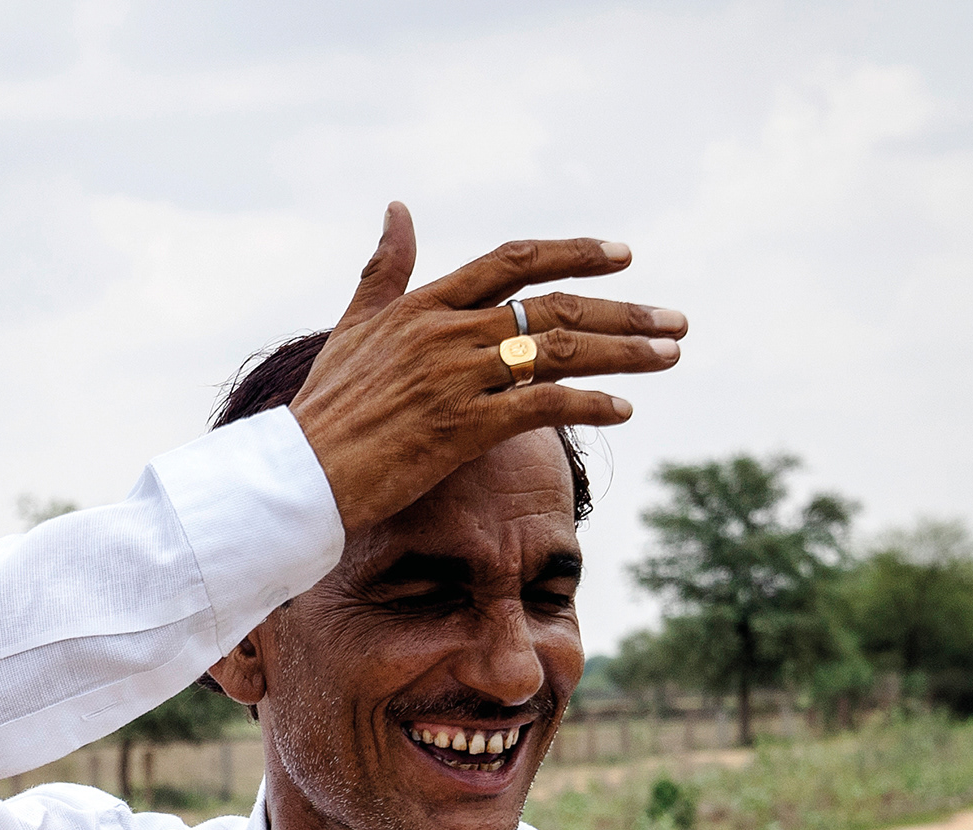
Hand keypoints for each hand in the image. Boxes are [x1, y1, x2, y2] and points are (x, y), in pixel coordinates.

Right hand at [290, 202, 688, 538]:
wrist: (296, 478)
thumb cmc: (322, 409)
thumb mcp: (353, 326)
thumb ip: (384, 268)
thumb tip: (397, 208)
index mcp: (425, 304)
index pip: (515, 261)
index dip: (575, 253)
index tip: (624, 256)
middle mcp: (447, 333)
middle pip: (556, 307)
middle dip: (625, 312)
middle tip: (675, 320)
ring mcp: (456, 379)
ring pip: (561, 351)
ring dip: (626, 354)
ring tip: (670, 356)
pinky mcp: (461, 428)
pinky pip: (544, 406)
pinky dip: (591, 404)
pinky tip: (625, 410)